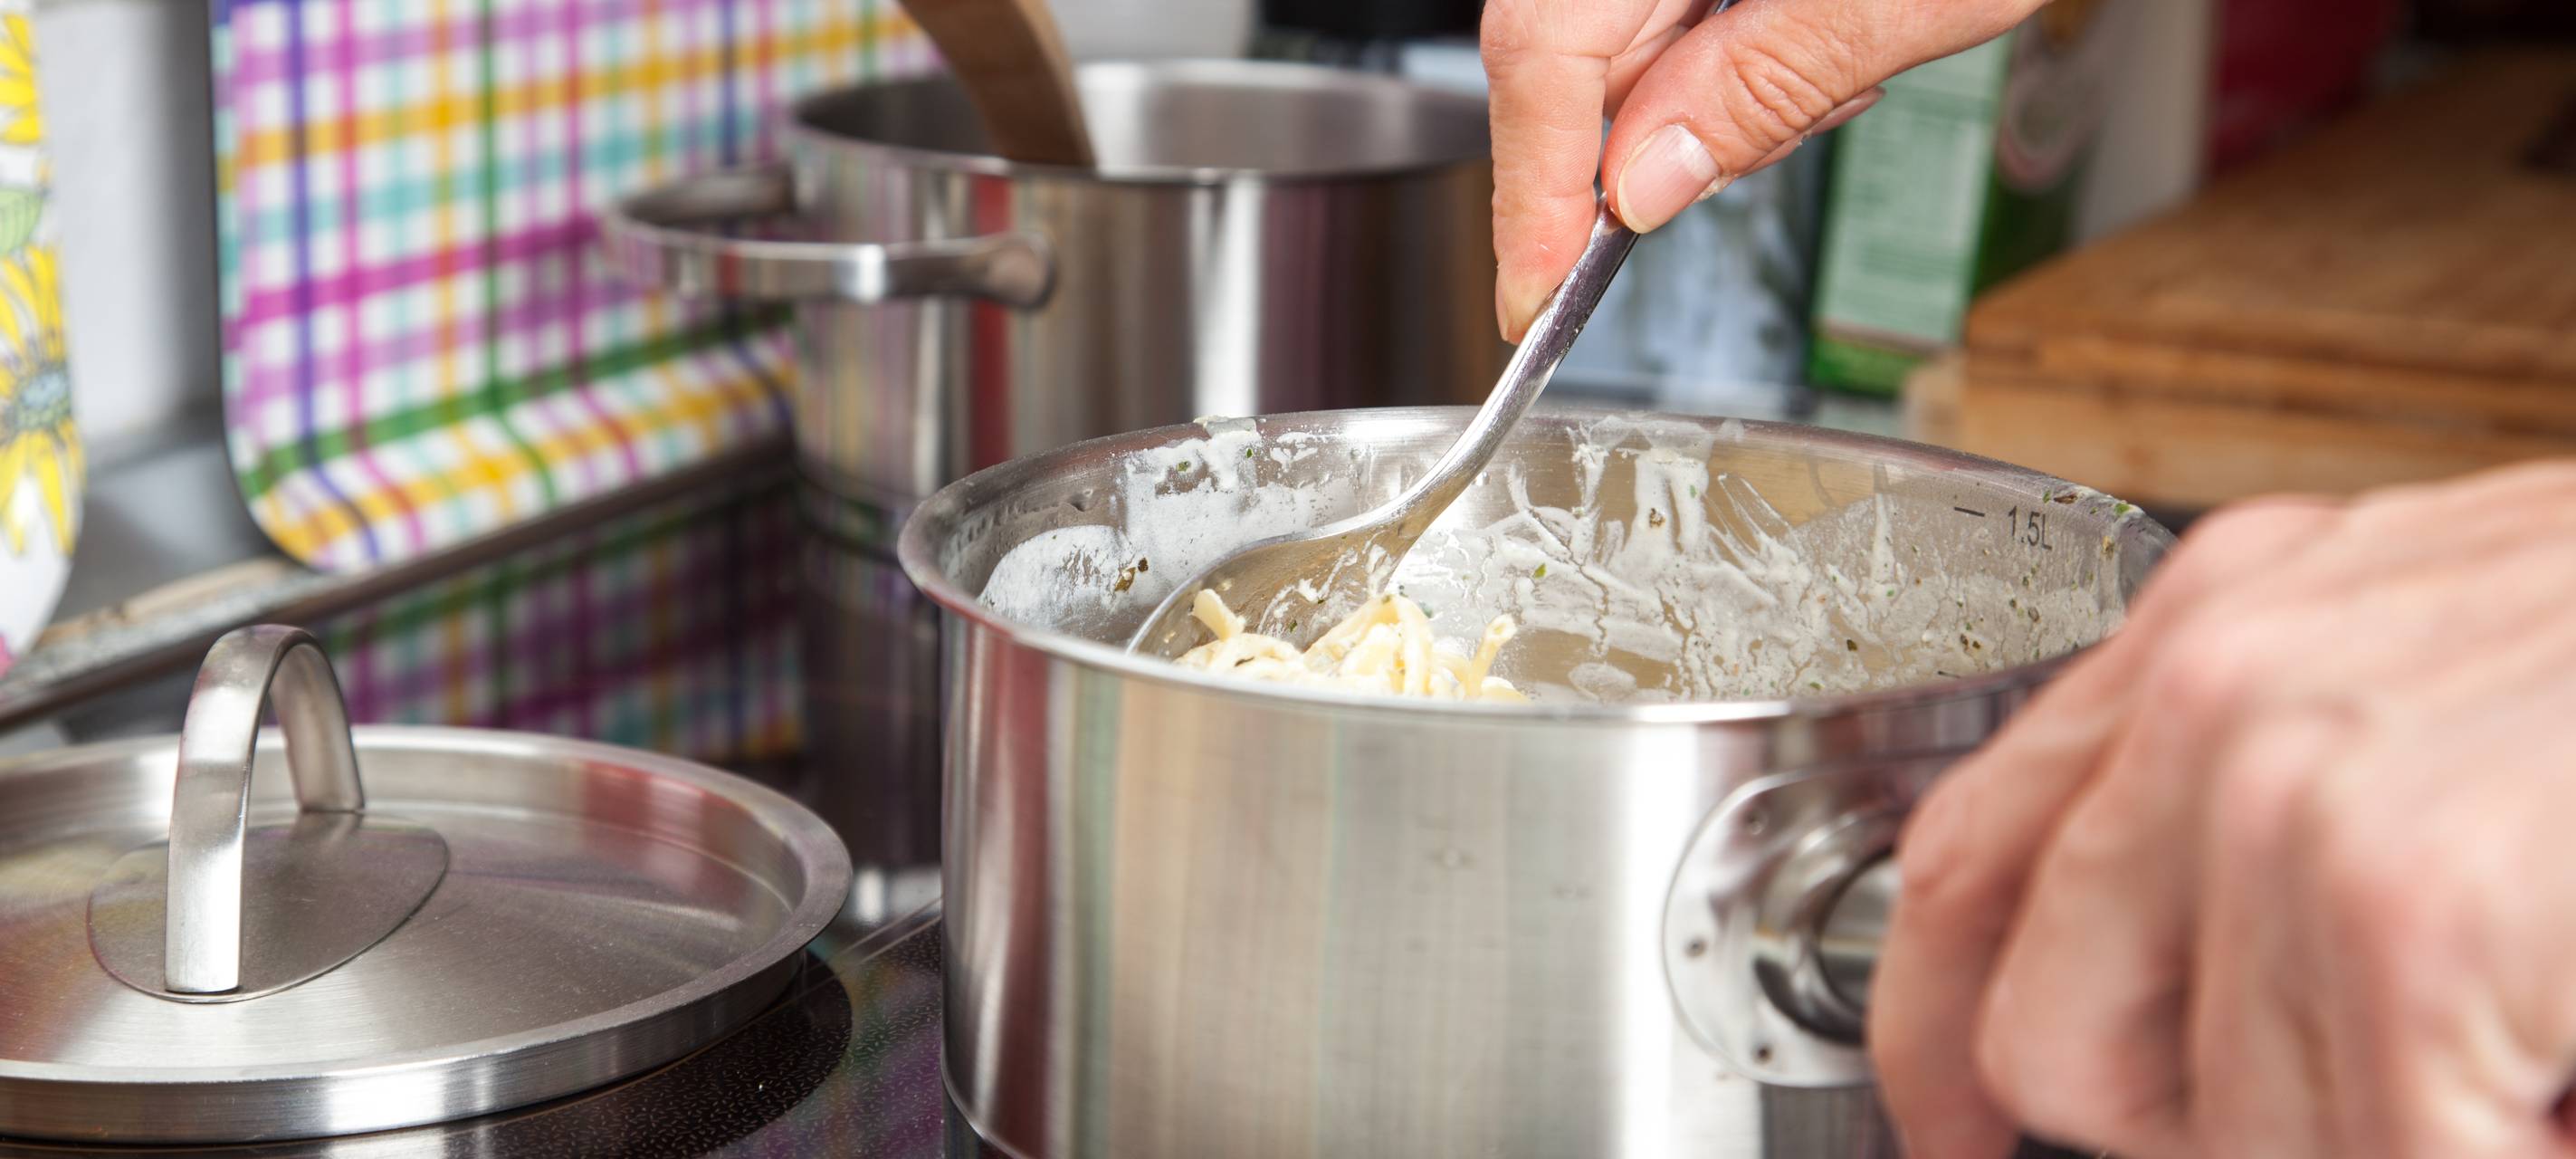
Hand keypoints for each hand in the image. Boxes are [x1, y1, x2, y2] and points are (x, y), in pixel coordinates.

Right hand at [1479, 0, 2039, 338]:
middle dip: (1643, 143)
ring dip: (1708, 95)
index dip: (1530, 186)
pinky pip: (1677, 1)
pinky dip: (1735, 47)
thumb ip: (1763, 87)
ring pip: (1626, 32)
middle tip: (1747, 163)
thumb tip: (1642, 187)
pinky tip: (1824, 35)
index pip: (1541, 47)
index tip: (1535, 293)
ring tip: (1837, 69)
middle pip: (1570, 44)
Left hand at [1872, 461, 2575, 1158]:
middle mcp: (2226, 686)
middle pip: (2047, 1036)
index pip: (1964, 863)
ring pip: (2203, 1134)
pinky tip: (2556, 1092)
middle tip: (2361, 1113)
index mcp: (2219, 625)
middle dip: (2181, 1136)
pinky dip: (2481, 1156)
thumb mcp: (2441, 687)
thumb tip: (2171, 1032)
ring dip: (2367, 1139)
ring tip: (2508, 1066)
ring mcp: (2303, 794)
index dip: (1936, 1039)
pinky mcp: (2416, 913)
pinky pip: (2371, 1155)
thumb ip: (2266, 816)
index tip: (1962, 1128)